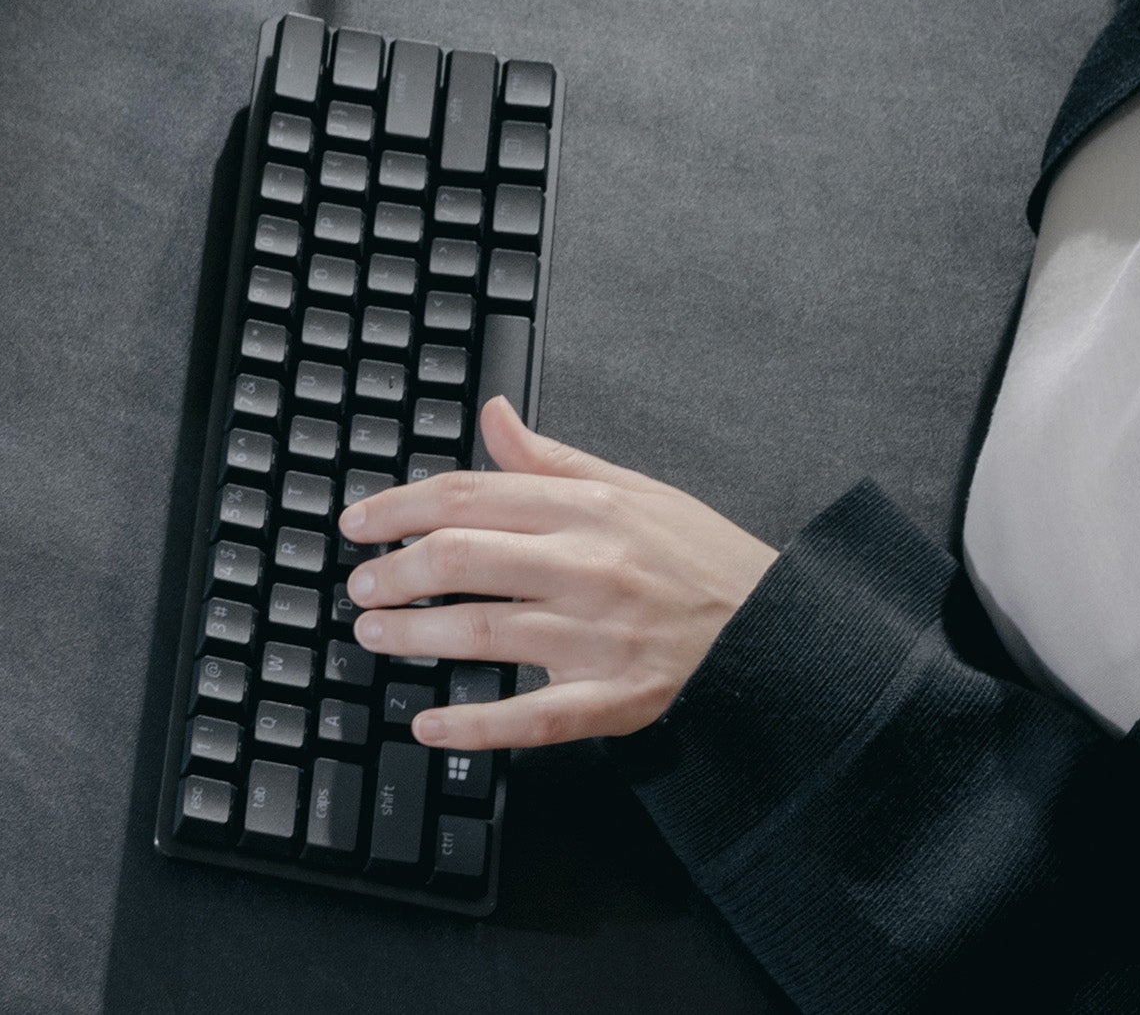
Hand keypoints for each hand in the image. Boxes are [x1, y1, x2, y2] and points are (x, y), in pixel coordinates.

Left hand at [338, 398, 775, 749]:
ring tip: (374, 634)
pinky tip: (428, 725)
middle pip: (460, 560)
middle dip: (393, 573)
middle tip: (359, 585)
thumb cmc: (700, 559)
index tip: (359, 523)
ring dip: (413, 636)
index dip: (398, 508)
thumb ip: (550, 459)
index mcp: (587, 509)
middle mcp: (587, 567)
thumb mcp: (632, 489)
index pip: (468, 496)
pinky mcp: (614, 698)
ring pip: (481, 633)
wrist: (779, 629)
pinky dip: (472, 726)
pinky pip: (530, 717)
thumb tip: (493, 414)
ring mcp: (598, 636)